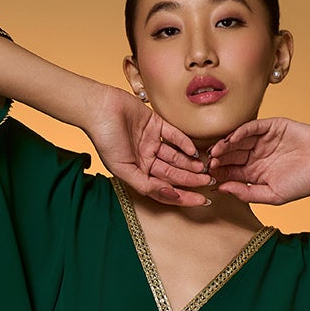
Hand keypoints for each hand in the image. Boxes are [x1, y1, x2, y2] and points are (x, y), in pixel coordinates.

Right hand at [84, 85, 212, 205]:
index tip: (201, 201)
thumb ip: (146, 185)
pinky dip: (184, 143)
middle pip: (173, 174)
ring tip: (205, 169)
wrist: (100, 108)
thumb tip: (170, 195)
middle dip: (191, 180)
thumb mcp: (123, 170)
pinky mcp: (156, 124)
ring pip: (176, 157)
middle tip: (209, 182)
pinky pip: (174, 136)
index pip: (165, 189)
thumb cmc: (105, 141)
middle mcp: (146, 160)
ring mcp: (152, 142)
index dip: (183, 197)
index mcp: (138, 173)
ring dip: (190, 163)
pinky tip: (194, 151)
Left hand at [206, 119, 309, 205]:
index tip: (208, 177)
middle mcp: (256, 156)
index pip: (231, 172)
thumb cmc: (303, 184)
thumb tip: (222, 190)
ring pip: (238, 140)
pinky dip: (241, 132)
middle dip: (219, 159)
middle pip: (231, 155)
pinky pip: (253, 127)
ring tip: (216, 152)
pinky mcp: (273, 126)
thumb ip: (247, 193)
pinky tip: (231, 139)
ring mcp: (264, 140)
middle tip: (208, 162)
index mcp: (254, 173)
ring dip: (226, 145)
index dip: (219, 173)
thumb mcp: (272, 195)